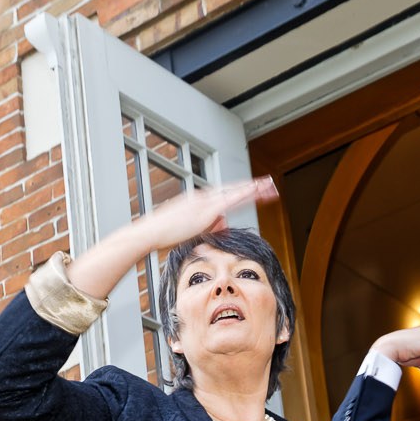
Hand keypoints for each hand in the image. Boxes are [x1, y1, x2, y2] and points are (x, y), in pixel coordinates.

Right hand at [71, 179, 278, 298]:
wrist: (149, 234)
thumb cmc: (163, 237)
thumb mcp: (190, 232)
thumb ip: (209, 226)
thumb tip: (225, 222)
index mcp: (197, 202)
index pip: (223, 195)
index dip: (239, 192)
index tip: (253, 189)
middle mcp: (201, 198)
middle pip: (232, 189)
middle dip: (251, 187)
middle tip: (268, 183)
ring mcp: (204, 202)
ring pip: (234, 192)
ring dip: (253, 188)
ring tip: (269, 186)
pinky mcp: (206, 210)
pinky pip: (231, 200)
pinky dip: (245, 194)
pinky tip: (258, 192)